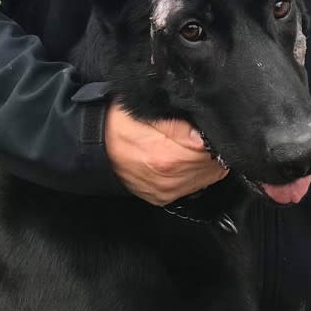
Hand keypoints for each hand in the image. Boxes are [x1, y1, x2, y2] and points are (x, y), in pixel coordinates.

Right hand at [104, 103, 228, 205]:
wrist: (96, 146)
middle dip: (214, 150)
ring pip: (205, 179)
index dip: (214, 137)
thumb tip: (201, 137)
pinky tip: (193, 159)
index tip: (212, 125)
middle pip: (210, 167)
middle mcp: (168, 180)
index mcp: (165, 157)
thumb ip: (176, 125)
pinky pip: (192, 188)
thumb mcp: (144, 111)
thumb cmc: (119, 123)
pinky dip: (198, 174)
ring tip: (203, 145)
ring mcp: (165, 192)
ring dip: (208, 163)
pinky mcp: (162, 198)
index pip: (208, 152)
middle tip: (210, 132)